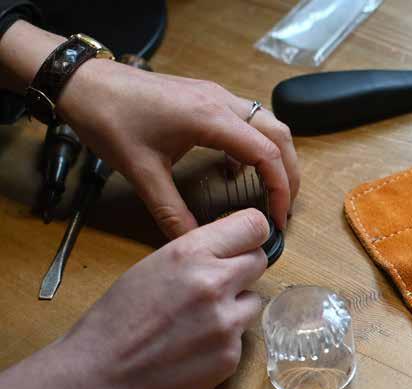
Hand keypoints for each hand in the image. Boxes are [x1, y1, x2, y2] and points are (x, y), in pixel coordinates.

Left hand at [0, 21, 299, 238]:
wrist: (83, 83)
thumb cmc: (109, 120)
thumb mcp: (140, 173)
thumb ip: (170, 211)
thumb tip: (195, 242)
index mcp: (211, 118)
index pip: (267, 153)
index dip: (280, 188)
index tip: (278, 218)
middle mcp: (221, 102)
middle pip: (279, 135)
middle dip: (289, 173)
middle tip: (285, 207)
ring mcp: (215, 95)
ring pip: (267, 123)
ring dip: (277, 157)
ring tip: (272, 190)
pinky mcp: (206, 97)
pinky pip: (247, 120)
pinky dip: (255, 146)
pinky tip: (237, 170)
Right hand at [63, 208, 268, 388]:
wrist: (96, 379)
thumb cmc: (114, 323)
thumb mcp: (150, 268)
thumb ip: (195, 256)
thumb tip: (229, 250)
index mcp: (190, 254)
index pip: (253, 226)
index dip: (251, 235)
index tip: (246, 244)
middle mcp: (214, 283)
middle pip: (260, 262)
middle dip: (243, 271)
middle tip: (218, 286)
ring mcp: (226, 323)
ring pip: (253, 302)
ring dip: (234, 308)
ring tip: (196, 323)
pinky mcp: (230, 356)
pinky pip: (241, 339)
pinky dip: (223, 342)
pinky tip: (191, 350)